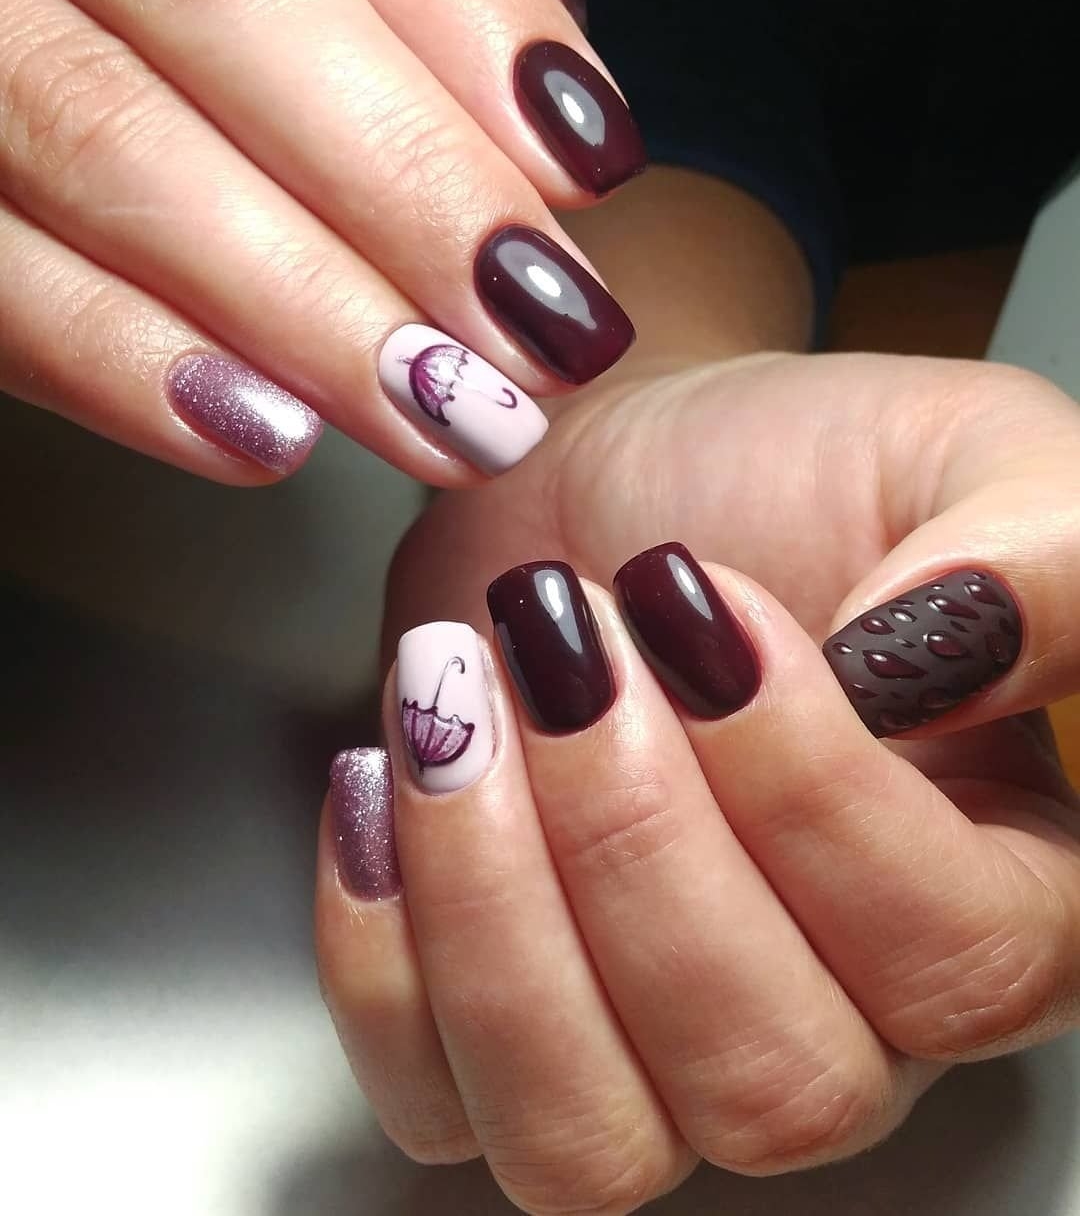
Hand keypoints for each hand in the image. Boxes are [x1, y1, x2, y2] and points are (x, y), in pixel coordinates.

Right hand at [0, 0, 640, 483]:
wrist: (5, 14)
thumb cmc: (151, 8)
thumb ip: (415, 8)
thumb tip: (564, 134)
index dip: (470, 28)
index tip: (587, 170)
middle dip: (402, 180)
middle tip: (527, 340)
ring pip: (97, 129)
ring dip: (296, 300)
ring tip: (431, 408)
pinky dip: (128, 362)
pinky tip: (263, 432)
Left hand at [315, 351, 1079, 1212]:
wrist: (618, 486)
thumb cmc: (787, 475)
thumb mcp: (953, 454)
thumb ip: (1036, 549)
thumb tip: (968, 646)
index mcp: (998, 895)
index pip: (954, 964)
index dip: (808, 798)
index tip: (702, 617)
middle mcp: (842, 1015)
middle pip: (767, 1081)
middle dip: (633, 840)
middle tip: (565, 646)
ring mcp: (661, 1047)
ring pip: (590, 1140)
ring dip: (495, 908)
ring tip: (461, 700)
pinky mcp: (504, 1025)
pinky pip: (436, 1100)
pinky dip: (382, 951)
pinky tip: (393, 778)